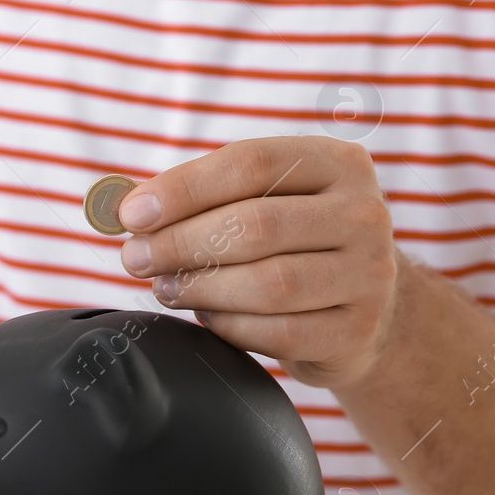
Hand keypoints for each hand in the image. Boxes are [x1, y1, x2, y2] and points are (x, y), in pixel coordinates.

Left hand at [116, 136, 400, 389]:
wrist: (363, 307)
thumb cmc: (291, 243)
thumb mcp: (261, 201)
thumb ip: (201, 196)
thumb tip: (125, 206)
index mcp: (336, 163)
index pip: (251, 163)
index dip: (183, 189)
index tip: (131, 214)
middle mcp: (364, 213)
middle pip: (256, 225)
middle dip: (181, 243)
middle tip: (136, 258)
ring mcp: (370, 274)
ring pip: (269, 283)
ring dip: (200, 288)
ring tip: (165, 287)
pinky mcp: (357, 329)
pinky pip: (279, 332)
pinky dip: (230, 326)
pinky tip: (207, 316)